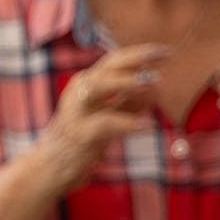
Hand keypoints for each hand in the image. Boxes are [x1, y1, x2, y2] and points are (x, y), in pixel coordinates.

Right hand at [37, 43, 166, 191]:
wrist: (51, 168)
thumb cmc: (82, 139)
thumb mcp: (109, 114)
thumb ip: (130, 100)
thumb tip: (158, 84)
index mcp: (87, 84)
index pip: (116, 61)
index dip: (141, 54)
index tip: (168, 52)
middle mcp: (79, 92)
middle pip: (108, 65)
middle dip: (137, 57)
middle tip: (165, 55)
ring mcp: (76, 111)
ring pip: (99, 86)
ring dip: (127, 81)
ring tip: (155, 82)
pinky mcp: (79, 134)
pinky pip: (106, 123)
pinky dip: (129, 123)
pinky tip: (149, 125)